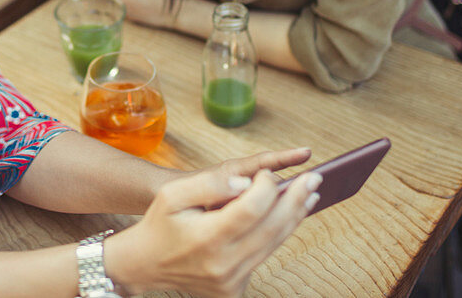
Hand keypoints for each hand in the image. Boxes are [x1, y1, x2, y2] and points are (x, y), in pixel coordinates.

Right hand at [106, 154, 320, 297]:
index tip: (268, 174)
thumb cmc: (160, 224)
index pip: (253, 208)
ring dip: (294, 216)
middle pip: (272, 228)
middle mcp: (223, 264)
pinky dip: (278, 233)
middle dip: (296, 199)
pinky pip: (264, 256)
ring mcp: (231, 281)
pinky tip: (289, 214)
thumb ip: (211, 184)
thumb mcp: (173, 194)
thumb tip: (247, 182)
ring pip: (274, 244)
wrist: (146, 264)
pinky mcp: (235, 288)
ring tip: (310, 194)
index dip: (267, 187)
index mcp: (207, 238)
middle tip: (315, 178)